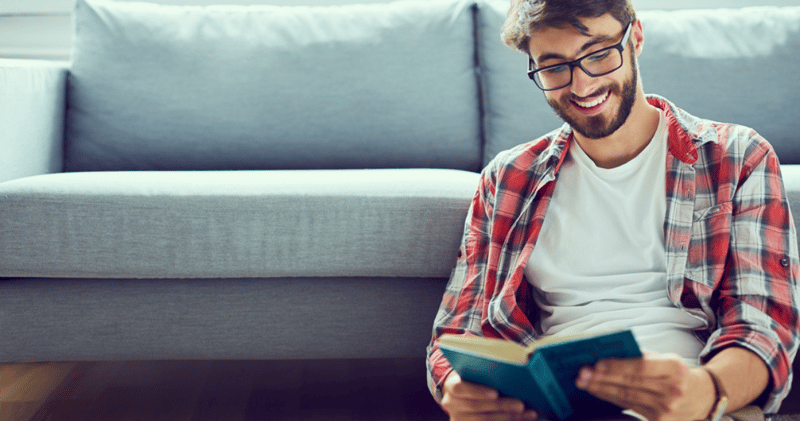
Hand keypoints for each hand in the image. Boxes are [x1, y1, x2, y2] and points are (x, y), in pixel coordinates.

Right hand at [440, 371, 537, 420]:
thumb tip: (520, 359)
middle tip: (521, 404)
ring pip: (484, 420)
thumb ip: (486, 366)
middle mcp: (452, 404)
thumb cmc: (472, 377)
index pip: (461, 388)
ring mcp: (459, 418)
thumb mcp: (473, 369)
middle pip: (476, 407)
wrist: (459, 394)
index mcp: (451, 385)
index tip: (495, 393)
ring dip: (509, 417)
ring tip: (528, 413)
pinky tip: (523, 419)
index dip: (478, 391)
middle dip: (500, 406)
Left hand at [575, 351, 715, 420]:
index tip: (598, 363)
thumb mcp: (666, 358)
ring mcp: (665, 408)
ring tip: (584, 382)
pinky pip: (629, 406)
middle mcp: (671, 390)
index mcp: (674, 368)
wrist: (701, 397)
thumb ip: (642, 355)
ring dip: (601, 389)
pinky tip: (597, 391)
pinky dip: (610, 398)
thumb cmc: (678, 373)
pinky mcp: (658, 420)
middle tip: (583, 373)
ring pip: (626, 396)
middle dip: (603, 378)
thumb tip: (611, 352)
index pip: (642, 367)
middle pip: (630, 383)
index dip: (618, 366)